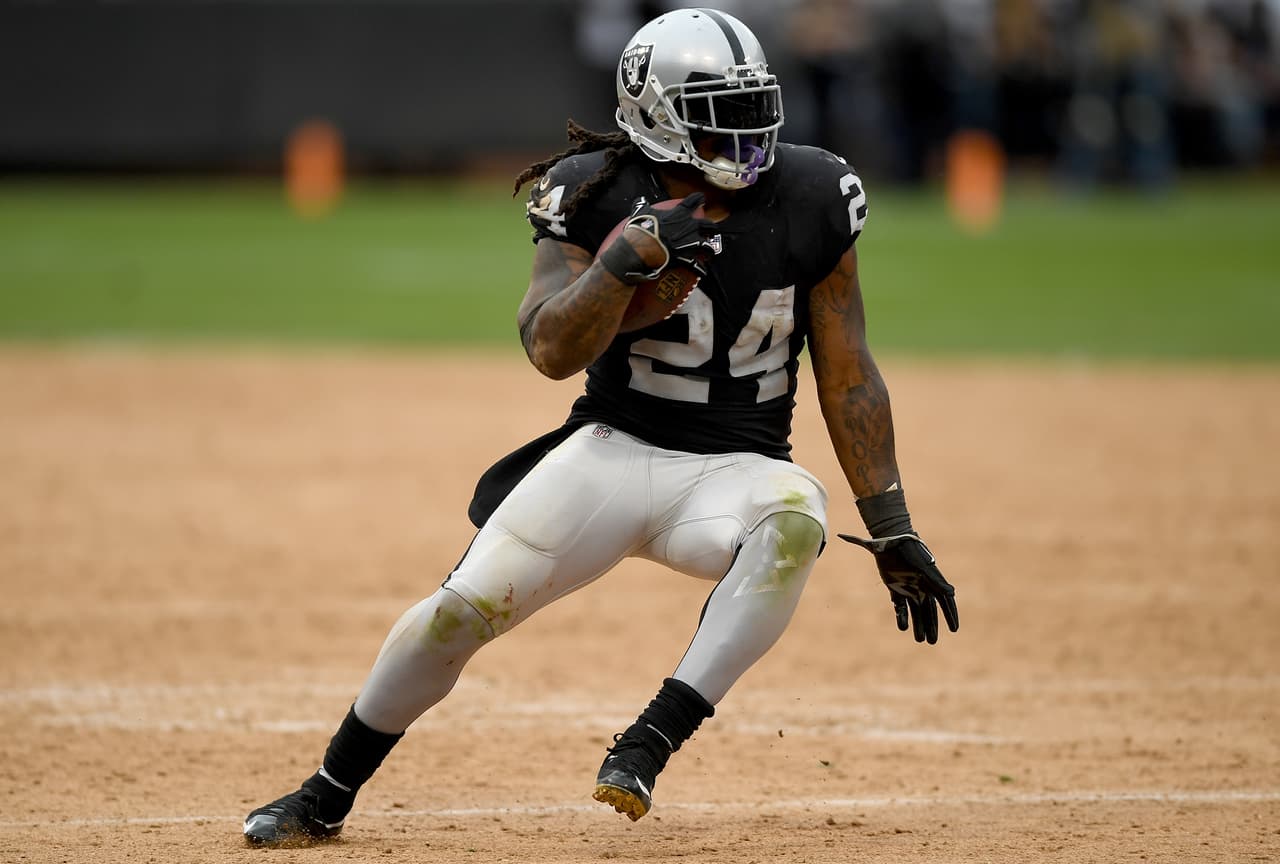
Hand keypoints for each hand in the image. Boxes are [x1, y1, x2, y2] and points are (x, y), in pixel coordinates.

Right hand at [624, 193, 718, 275]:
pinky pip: (697, 265)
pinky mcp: (686, 258)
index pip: (693, 201)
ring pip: (708, 245)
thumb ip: (642, 205)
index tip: (701, 198)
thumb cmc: (642, 228)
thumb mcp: (640, 212)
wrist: (641, 247)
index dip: (698, 199)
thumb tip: (640, 201)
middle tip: (710, 229)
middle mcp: (689, 227)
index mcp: (679, 214)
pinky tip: (702, 271)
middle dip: (711, 227)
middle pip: (708, 225)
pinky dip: (700, 269)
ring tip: (709, 251)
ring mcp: (690, 243)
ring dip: (710, 248)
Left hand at [838, 533, 958, 643]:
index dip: (950, 615)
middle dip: (931, 626)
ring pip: (915, 612)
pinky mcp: (895, 587)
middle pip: (929, 611)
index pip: (945, 603)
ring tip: (920, 640)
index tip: (954, 629)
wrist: (891, 540)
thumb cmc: (910, 551)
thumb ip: (935, 581)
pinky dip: (901, 617)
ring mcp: (908, 588)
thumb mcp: (923, 567)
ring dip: (917, 625)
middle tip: (932, 642)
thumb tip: (951, 593)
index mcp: (932, 583)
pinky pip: (899, 606)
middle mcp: (922, 587)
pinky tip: (903, 627)